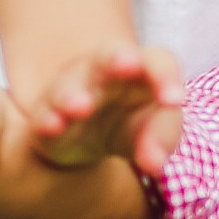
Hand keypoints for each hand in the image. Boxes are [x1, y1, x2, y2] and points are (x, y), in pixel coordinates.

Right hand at [27, 38, 184, 176]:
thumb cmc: (127, 123)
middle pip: (110, 55)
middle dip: (118, 58)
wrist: (83, 134)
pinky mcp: (46, 115)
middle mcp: (103, 72)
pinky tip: (52, 125)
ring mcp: (71, 89)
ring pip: (70, 85)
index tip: (174, 101)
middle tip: (127, 63)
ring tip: (82, 106)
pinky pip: (44, 113)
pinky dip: (47, 119)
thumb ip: (161, 137)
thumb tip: (156, 164)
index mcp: (140, 70)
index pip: (157, 61)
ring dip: (75, 94)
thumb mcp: (150, 129)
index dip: (166, 75)